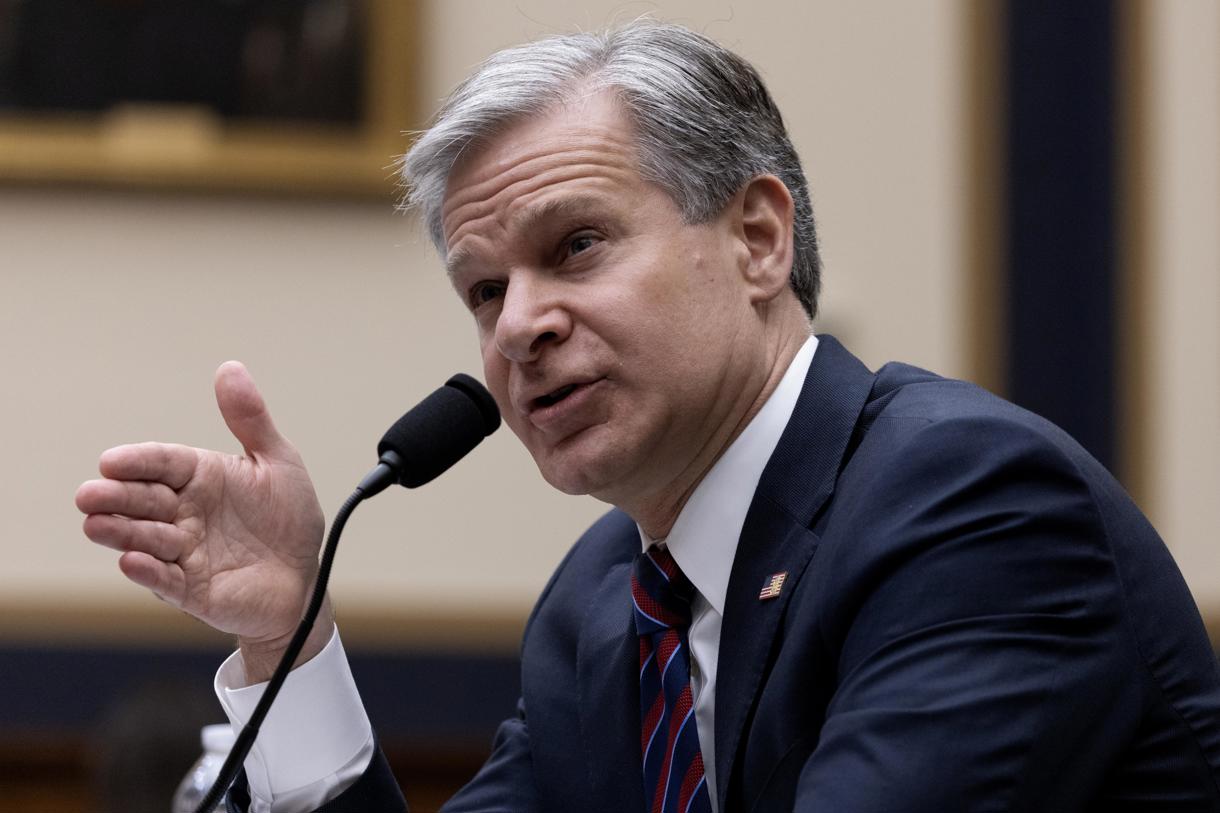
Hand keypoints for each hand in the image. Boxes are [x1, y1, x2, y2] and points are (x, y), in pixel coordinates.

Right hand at [76, 361, 332, 681]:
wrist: (304, 576)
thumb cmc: (287, 518)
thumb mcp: (277, 462)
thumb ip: (251, 419)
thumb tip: (230, 367)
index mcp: (200, 477)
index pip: (161, 464)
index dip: (137, 462)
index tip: (111, 461)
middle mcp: (184, 513)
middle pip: (143, 501)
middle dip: (116, 497)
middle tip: (89, 495)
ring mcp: (184, 552)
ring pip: (145, 539)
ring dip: (121, 532)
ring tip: (96, 524)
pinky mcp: (191, 589)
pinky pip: (166, 580)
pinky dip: (148, 571)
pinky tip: (132, 561)